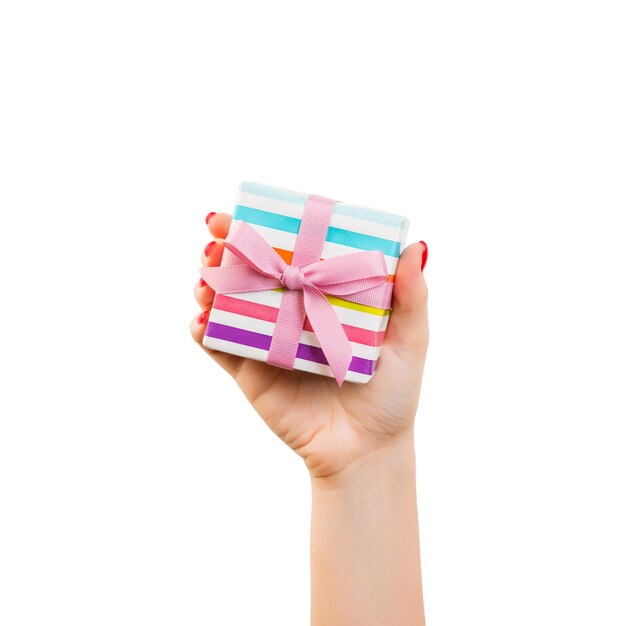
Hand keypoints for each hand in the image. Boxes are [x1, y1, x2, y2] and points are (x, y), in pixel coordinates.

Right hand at [191, 212, 428, 479]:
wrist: (365, 451)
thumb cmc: (393, 395)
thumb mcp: (410, 342)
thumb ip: (411, 296)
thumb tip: (417, 245)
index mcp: (325, 294)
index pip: (295, 249)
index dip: (272, 225)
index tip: (256, 207)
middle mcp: (292, 309)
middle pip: (253, 267)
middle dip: (228, 243)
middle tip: (217, 231)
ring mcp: (267, 339)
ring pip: (228, 300)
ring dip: (209, 281)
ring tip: (207, 277)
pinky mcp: (249, 371)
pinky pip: (217, 345)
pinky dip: (202, 329)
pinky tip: (202, 319)